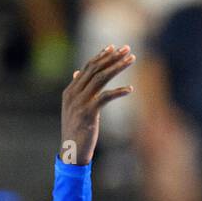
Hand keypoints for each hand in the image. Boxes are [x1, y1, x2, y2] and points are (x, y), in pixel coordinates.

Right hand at [60, 45, 134, 166]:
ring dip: (117, 67)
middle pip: (95, 69)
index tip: (114, 47)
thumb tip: (77, 73)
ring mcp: (80, 102)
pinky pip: (105, 97)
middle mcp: (74, 93)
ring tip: (131, 60)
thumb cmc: (76, 132)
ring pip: (101, 78)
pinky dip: (118, 92)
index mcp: (70, 91)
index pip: (87, 67)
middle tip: (127, 49)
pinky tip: (130, 90)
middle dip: (112, 57)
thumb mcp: (73, 108)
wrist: (71, 153)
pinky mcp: (88, 113)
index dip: (101, 56)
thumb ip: (77, 90)